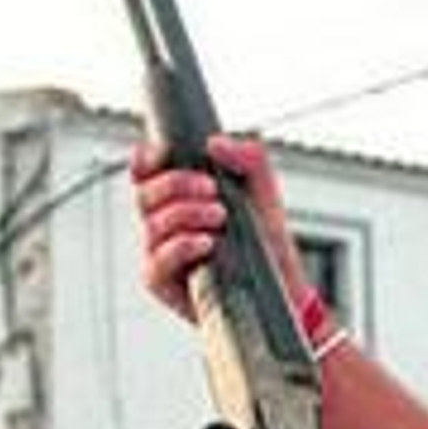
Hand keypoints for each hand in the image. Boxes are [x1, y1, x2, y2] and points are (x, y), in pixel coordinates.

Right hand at [131, 132, 308, 321]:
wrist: (283, 284)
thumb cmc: (266, 240)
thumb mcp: (264, 193)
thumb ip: (250, 160)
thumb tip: (217, 144)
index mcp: (179, 198)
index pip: (144, 172)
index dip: (146, 158)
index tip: (165, 152)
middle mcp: (165, 224)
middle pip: (144, 194)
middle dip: (176, 184)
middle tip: (212, 188)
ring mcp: (162, 254)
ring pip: (153, 225)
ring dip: (186, 213)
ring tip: (220, 216)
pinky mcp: (166, 284)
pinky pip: (157, 263)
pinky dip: (182, 247)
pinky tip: (207, 242)